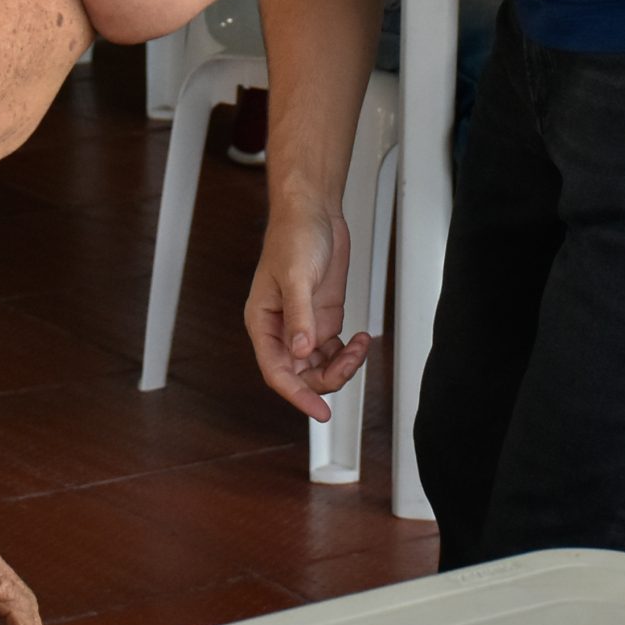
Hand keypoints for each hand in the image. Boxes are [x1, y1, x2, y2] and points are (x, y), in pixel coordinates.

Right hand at [246, 198, 370, 419]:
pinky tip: (361, 339)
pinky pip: (334, 350)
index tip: (320, 412)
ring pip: (320, 367)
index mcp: (263, 323)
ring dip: (343, 365)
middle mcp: (282, 330)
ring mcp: (304, 325)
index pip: (277, 372)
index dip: (297, 395)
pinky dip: (349, 352)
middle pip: (301, 375)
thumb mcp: (297, 275)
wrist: (313, 212)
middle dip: (328, 377)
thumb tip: (302, 352)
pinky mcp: (322, 317)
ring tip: (360, 345)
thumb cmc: (294, 236)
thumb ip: (299, 315)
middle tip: (351, 362)